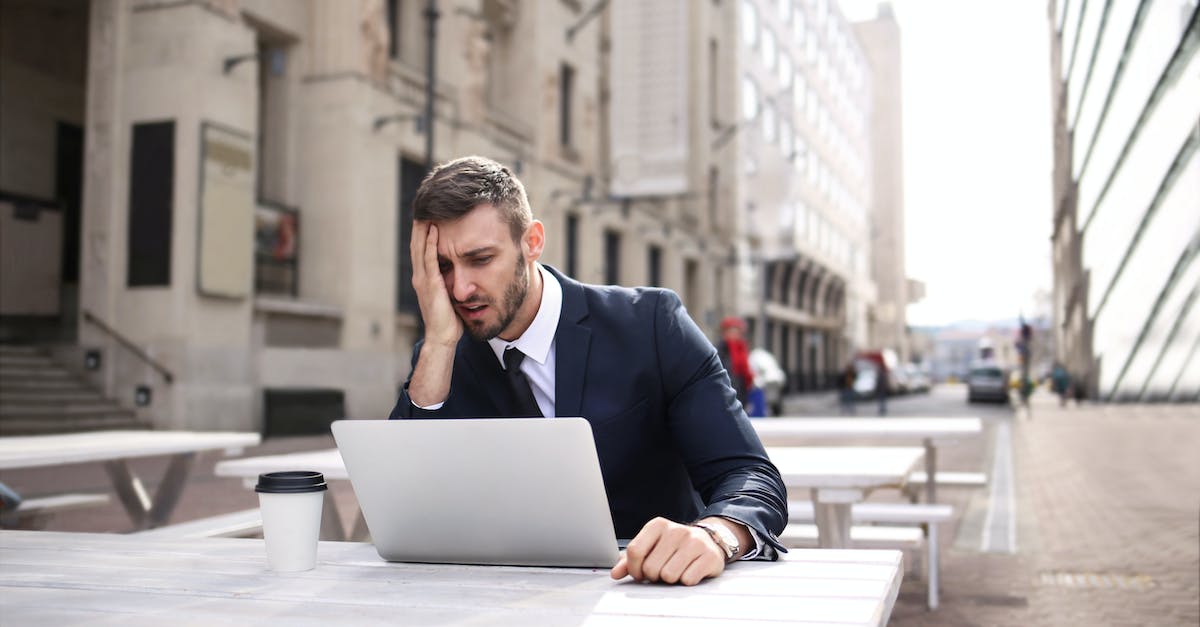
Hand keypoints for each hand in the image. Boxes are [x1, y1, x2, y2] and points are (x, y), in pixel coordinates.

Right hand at [410, 221, 460, 347]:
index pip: (422, 248)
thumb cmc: (449, 320)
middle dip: (421, 223)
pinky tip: (435, 229)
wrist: (443, 338)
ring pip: (420, 247)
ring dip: (424, 228)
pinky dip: (431, 243)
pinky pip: (430, 259)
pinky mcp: (430, 284)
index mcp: (424, 278)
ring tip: (427, 209)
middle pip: (417, 243)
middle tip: (424, 203)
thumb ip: (452, 281)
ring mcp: (423, 280)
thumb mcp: (450, 296)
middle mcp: (420, 276)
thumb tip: (462, 272)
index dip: (424, 230)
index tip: (430, 212)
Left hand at [610, 517, 726, 585]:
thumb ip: (630, 560)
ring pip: (669, 576)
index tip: (640, 573)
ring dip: (671, 580)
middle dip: (654, 576)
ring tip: (676, 570)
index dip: (634, 569)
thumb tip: (615, 574)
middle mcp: (676, 530)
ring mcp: (694, 542)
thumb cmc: (674, 548)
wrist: (708, 542)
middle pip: (651, 567)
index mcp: (657, 525)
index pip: (635, 551)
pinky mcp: (709, 556)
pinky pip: (688, 580)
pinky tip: (690, 571)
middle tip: (662, 571)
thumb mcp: (651, 547)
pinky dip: (687, 581)